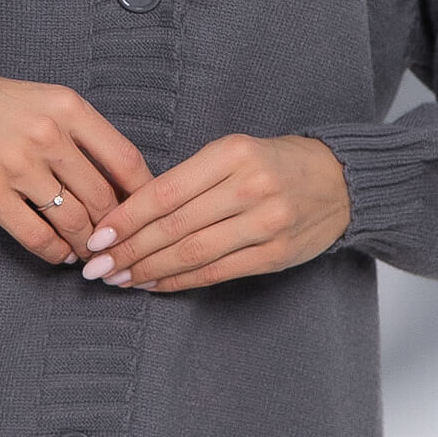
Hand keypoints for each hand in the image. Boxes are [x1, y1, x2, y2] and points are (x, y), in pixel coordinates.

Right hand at [0, 61, 153, 264]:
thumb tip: (118, 182)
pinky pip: (36, 237)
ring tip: (87, 250)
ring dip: (85, 244)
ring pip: (74, 222)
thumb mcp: (41, 100)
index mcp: (67, 106)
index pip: (125, 160)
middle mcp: (47, 134)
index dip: (143, 196)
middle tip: (116, 242)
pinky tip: (58, 253)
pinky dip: (54, 253)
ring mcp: (17, 165)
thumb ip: (79, 134)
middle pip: (103, 198)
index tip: (147, 213)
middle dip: (114, 228)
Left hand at [79, 133, 350, 292]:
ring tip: (118, 279)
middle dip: (129, 249)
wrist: (340, 180)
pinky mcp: (276, 253)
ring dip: (149, 270)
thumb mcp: (233, 152)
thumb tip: (130, 212)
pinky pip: (217, 272)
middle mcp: (250, 186)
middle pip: (175, 226)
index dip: (128, 217)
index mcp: (232, 153)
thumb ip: (190, 178)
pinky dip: (180, 280)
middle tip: (97, 266)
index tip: (99, 234)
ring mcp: (266, 222)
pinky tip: (154, 284)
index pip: (167, 190)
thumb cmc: (274, 163)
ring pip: (193, 253)